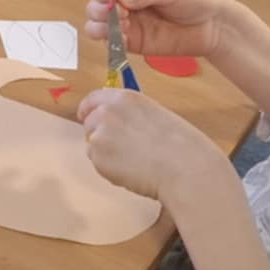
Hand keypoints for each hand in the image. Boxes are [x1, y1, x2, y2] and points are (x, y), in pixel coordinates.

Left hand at [77, 88, 229, 206]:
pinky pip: (98, 164)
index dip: (88, 109)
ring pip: (92, 145)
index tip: (85, 116)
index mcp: (125, 98)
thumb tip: (118, 122)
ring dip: (106, 153)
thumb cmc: (181, 144)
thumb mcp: (155, 114)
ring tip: (134, 161)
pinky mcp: (98, 158)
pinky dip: (109, 169)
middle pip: (89, 123)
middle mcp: (107, 112)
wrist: (183, 167)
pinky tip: (132, 171)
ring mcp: (99, 135)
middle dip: (100, 135)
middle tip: (123, 149)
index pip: (93, 99)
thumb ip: (131, 114)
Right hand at [84, 0, 243, 59]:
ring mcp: (127, 25)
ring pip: (97, 25)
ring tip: (122, 27)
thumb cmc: (195, 1)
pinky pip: (112, 44)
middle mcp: (124, 4)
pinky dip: (112, 42)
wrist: (213, 27)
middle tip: (118, 13)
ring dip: (101, 26)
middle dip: (100, 9)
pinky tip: (124, 39)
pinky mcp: (133, 44)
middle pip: (96, 5)